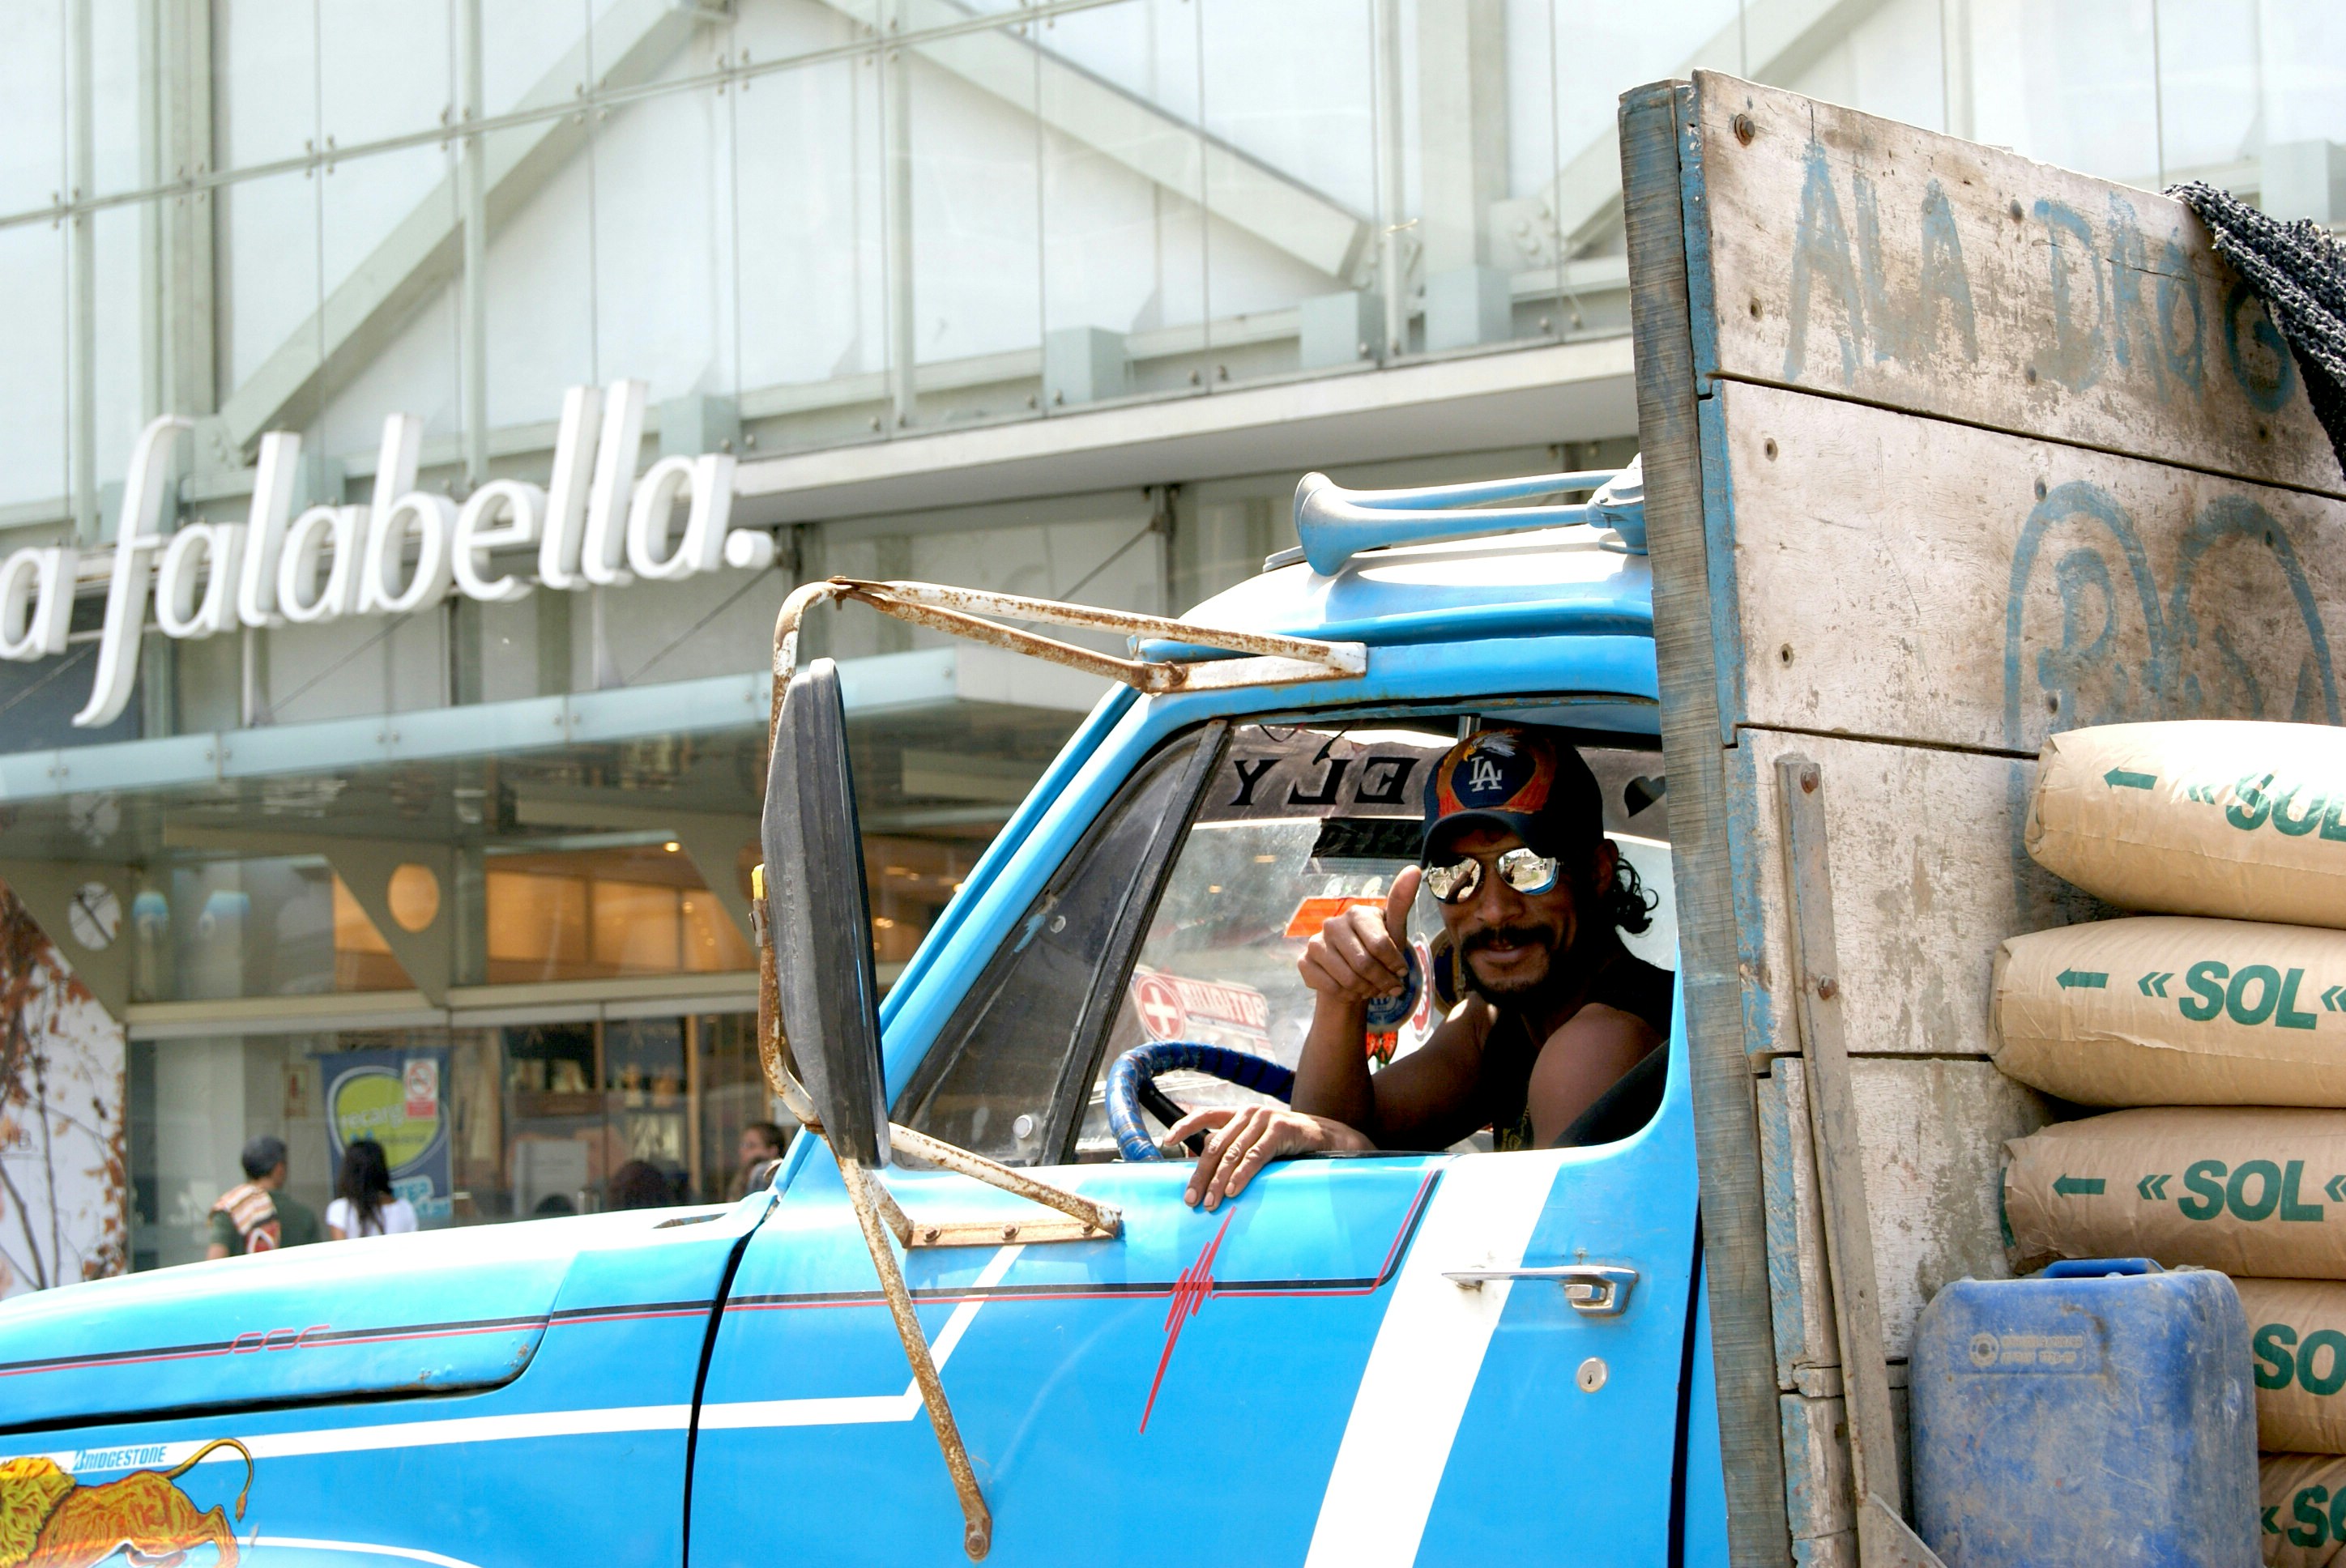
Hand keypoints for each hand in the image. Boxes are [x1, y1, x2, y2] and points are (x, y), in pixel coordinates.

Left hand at [1163, 1105, 1341, 1209]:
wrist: (1327, 1138)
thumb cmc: (1287, 1145)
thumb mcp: (1256, 1143)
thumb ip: (1233, 1150)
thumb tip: (1201, 1172)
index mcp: (1238, 1115)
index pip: (1204, 1115)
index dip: (1184, 1126)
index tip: (1167, 1141)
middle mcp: (1248, 1113)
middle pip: (1215, 1145)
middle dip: (1200, 1175)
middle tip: (1191, 1199)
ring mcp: (1264, 1119)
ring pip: (1232, 1154)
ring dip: (1219, 1181)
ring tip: (1210, 1203)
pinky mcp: (1280, 1130)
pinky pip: (1255, 1157)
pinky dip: (1242, 1176)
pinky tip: (1234, 1191)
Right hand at [1298, 866, 1420, 1002]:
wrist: (1350, 973)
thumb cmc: (1376, 950)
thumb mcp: (1393, 930)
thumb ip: (1401, 902)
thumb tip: (1414, 869)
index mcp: (1356, 913)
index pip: (1380, 945)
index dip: (1395, 965)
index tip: (1402, 973)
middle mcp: (1332, 924)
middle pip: (1364, 964)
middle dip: (1382, 982)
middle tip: (1389, 988)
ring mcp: (1315, 943)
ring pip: (1348, 979)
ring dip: (1367, 991)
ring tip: (1372, 989)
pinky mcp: (1304, 962)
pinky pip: (1331, 988)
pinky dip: (1348, 996)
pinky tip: (1353, 991)